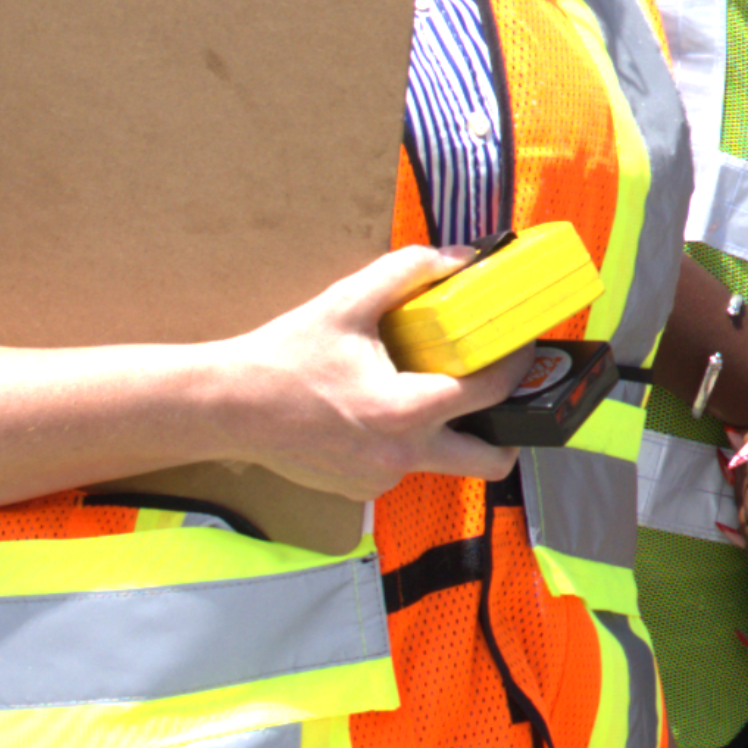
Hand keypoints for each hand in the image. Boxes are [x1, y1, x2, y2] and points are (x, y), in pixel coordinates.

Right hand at [230, 244, 523, 498]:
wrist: (227, 406)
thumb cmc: (283, 357)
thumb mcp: (346, 302)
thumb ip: (406, 272)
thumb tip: (458, 258)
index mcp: (404, 410)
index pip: (490, 392)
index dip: (515, 364)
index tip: (520, 344)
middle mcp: (400, 455)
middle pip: (490, 459)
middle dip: (509, 430)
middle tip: (500, 395)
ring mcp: (381, 479)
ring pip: (445, 463)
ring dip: (451, 432)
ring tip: (430, 391)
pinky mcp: (361, 489)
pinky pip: (404, 469)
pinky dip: (407, 443)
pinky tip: (381, 412)